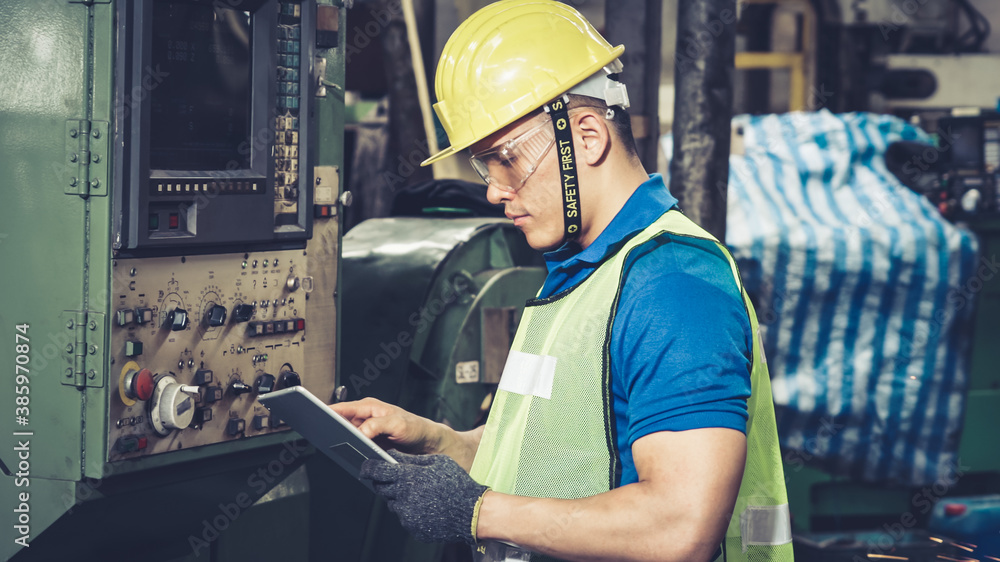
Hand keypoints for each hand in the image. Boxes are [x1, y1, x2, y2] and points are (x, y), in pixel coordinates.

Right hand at [330, 397, 442, 453]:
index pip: (342, 408)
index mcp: (369, 407)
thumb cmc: (416, 428)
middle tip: (326, 438)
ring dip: (343, 443)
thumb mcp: (397, 424)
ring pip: (347, 437)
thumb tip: (360, 431)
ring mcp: (367, 432)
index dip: (327, 412)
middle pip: (341, 423)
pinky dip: (352, 452)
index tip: (316, 418)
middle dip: (333, 430)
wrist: (427, 444)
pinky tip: (352, 457)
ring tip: (339, 449)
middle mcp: (366, 418)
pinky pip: (356, 448)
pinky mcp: (370, 445)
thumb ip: (378, 425)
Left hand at [362, 450, 488, 544]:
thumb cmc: (456, 483)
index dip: (368, 467)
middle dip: (385, 482)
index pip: (378, 471)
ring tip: (420, 493)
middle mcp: (404, 496)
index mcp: (409, 477)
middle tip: (398, 479)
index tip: (365, 466)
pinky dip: (410, 511)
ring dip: (399, 497)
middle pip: (382, 488)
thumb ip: (412, 459)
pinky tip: (426, 506)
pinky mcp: (412, 527)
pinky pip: (405, 517)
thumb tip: (391, 454)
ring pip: (393, 503)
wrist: (472, 512)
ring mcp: (407, 514)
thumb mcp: (437, 462)